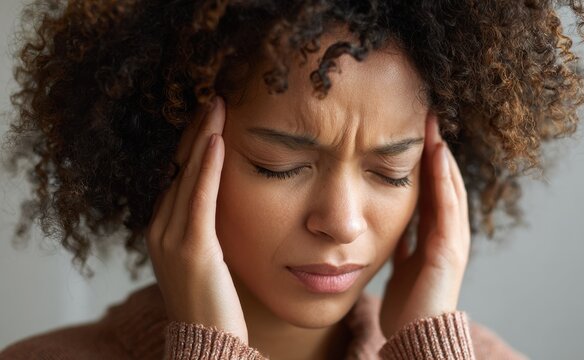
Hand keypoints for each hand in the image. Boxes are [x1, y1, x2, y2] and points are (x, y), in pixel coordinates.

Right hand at [144, 96, 247, 342]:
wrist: (209, 344)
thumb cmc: (214, 303)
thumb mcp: (206, 257)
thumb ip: (206, 228)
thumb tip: (221, 201)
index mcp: (163, 230)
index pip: (179, 175)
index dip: (194, 143)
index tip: (211, 116)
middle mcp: (160, 230)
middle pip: (179, 168)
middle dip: (197, 131)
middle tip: (215, 99)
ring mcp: (171, 239)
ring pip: (186, 176)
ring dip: (202, 138)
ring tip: (217, 106)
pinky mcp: (192, 249)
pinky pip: (199, 198)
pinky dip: (206, 167)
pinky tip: (216, 140)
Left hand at [379, 111, 470, 338]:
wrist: (413, 336)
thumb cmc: (406, 303)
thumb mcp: (400, 262)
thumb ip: (400, 241)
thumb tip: (388, 221)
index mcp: (434, 233)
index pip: (430, 186)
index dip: (424, 158)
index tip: (412, 128)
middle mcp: (447, 231)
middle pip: (443, 180)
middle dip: (435, 148)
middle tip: (426, 113)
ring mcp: (452, 239)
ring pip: (449, 187)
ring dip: (442, 154)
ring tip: (433, 123)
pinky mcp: (450, 249)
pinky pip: (447, 206)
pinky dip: (444, 179)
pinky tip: (438, 154)